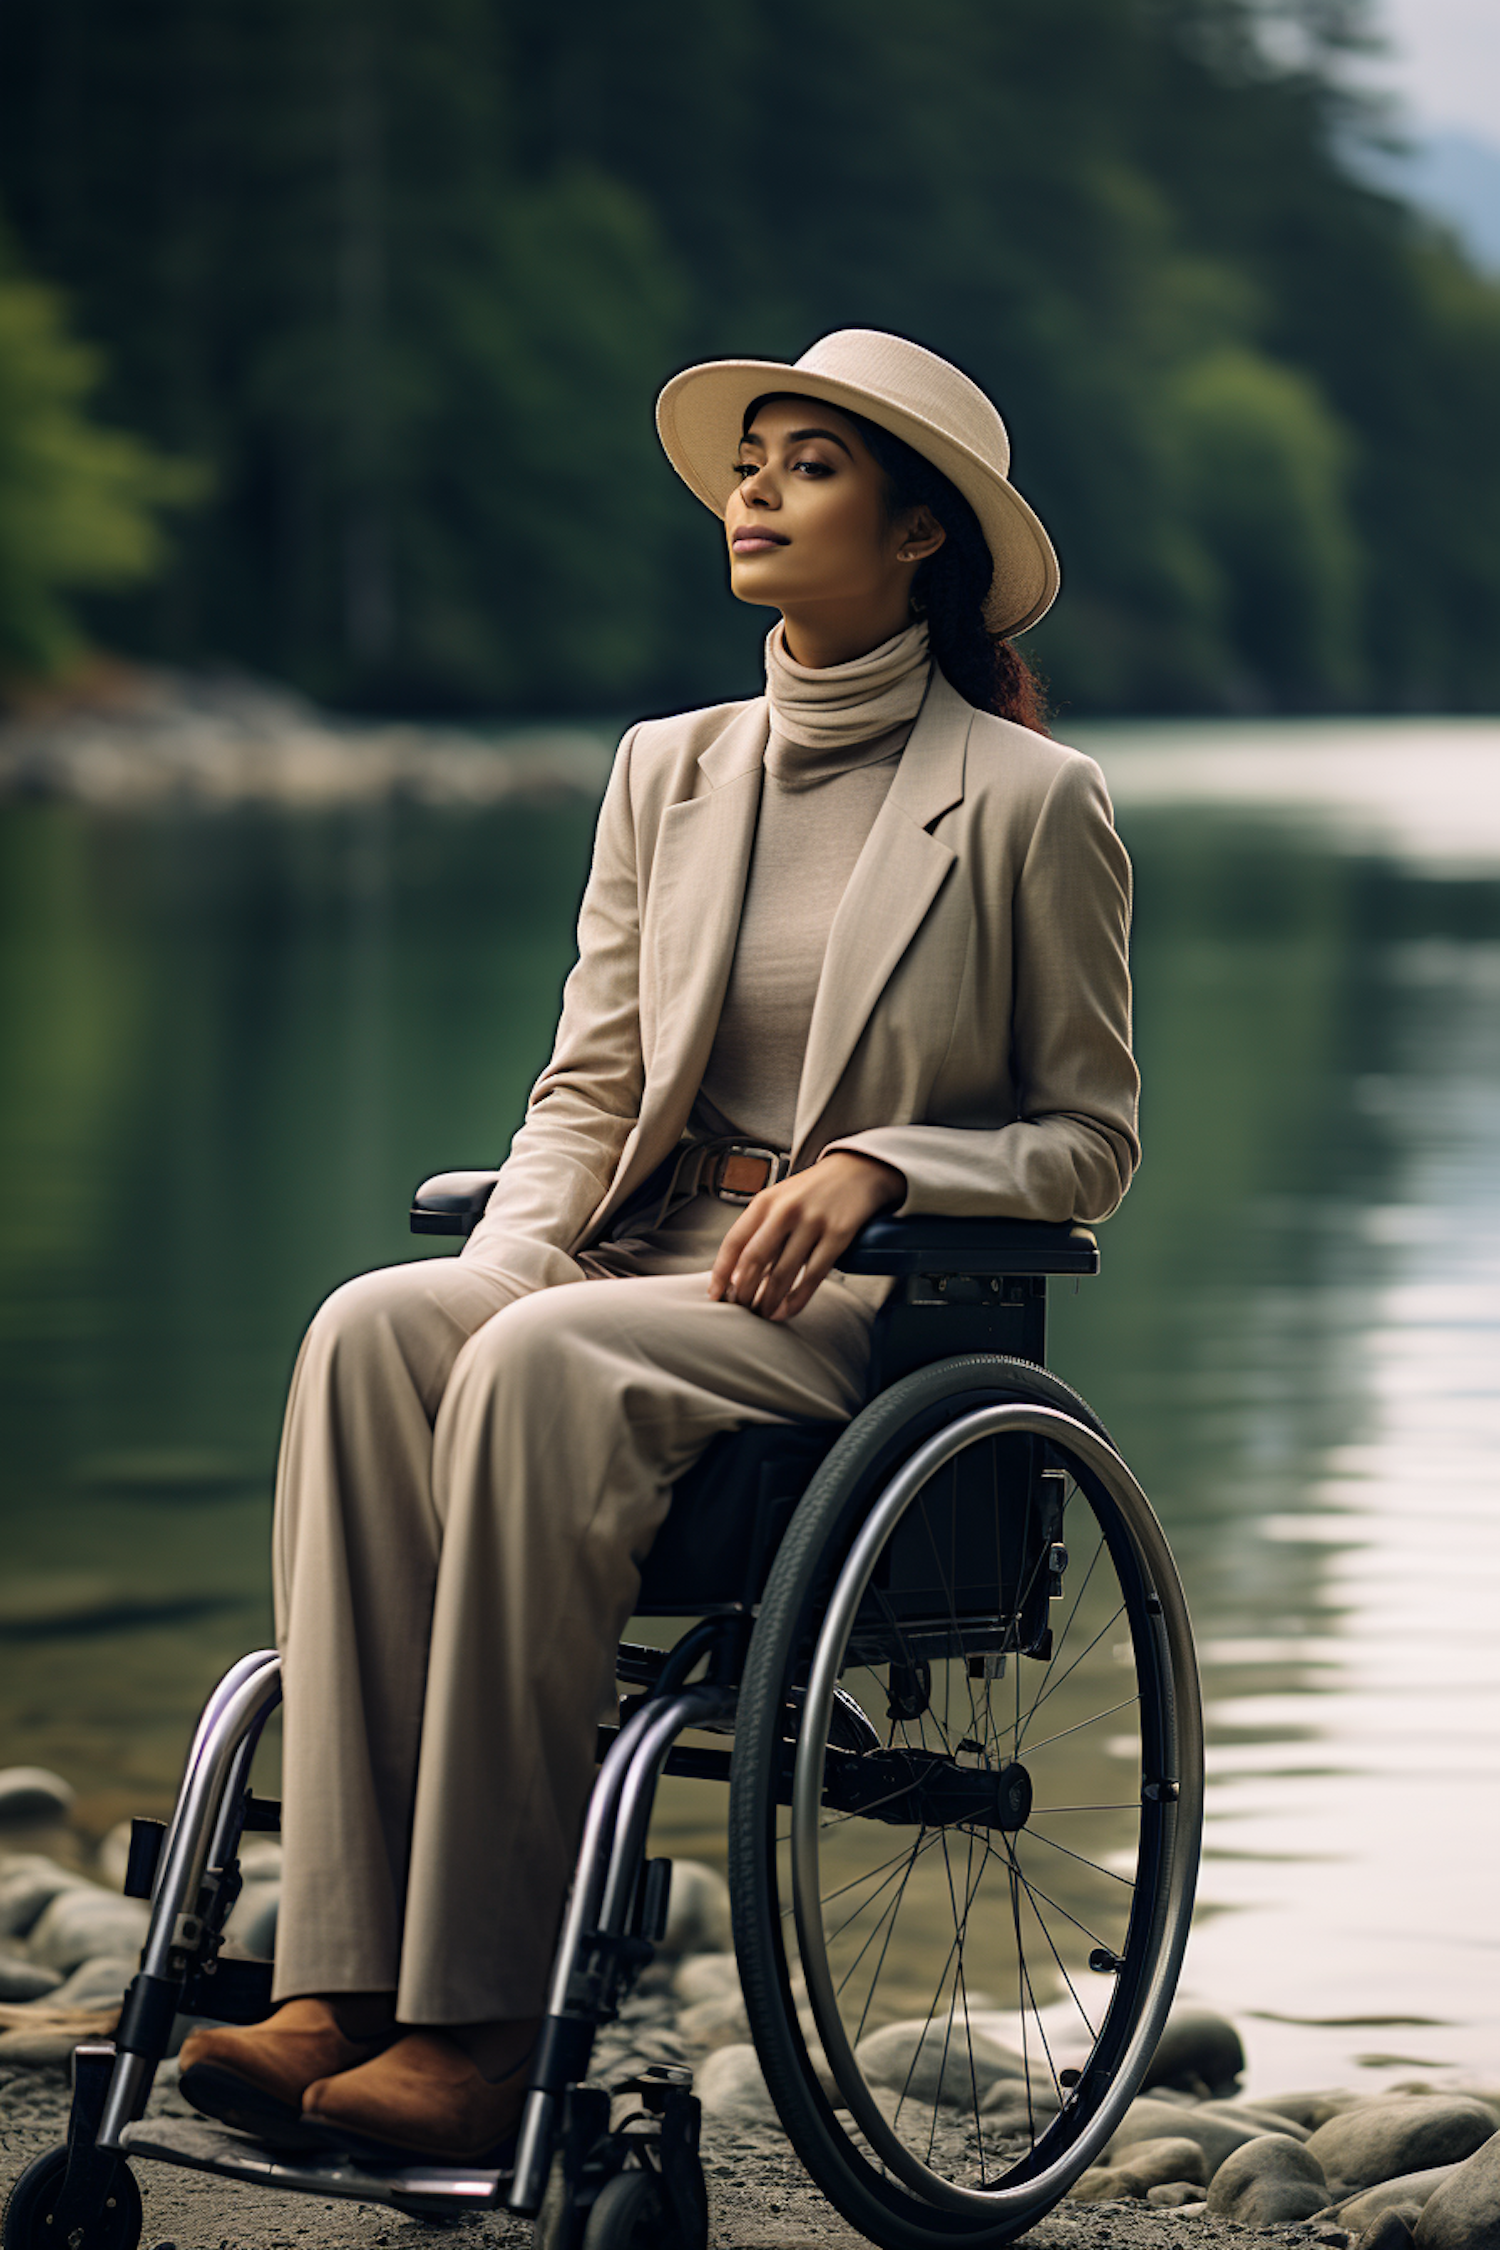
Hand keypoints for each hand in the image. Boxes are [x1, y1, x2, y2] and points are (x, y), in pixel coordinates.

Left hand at [707, 1151, 904, 1322]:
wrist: (857, 1170)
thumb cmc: (813, 1191)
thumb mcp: (780, 1200)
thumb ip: (760, 1230)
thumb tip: (737, 1275)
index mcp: (766, 1201)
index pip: (734, 1241)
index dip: (721, 1272)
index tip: (715, 1295)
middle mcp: (786, 1210)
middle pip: (754, 1260)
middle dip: (744, 1291)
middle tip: (742, 1309)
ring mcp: (813, 1222)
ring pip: (782, 1273)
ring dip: (768, 1300)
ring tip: (763, 1313)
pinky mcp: (838, 1235)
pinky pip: (812, 1277)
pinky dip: (796, 1300)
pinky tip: (786, 1310)